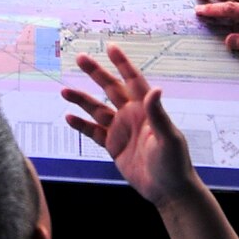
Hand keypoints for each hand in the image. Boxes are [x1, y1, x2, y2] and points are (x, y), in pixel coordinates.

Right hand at [61, 44, 199, 208]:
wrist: (168, 190)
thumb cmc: (174, 163)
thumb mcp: (168, 137)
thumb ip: (158, 114)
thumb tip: (156, 89)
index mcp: (146, 109)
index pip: (133, 80)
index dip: (122, 63)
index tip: (111, 47)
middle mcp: (132, 115)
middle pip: (110, 89)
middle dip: (96, 73)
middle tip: (80, 58)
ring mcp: (121, 130)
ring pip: (97, 110)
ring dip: (82, 100)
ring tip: (64, 91)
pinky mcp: (114, 146)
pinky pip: (94, 132)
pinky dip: (82, 125)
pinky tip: (69, 118)